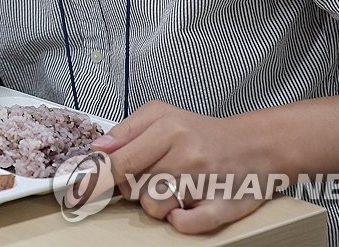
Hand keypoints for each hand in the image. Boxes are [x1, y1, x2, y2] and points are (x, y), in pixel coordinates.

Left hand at [95, 101, 270, 233]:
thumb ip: (126, 130)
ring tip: (173, 188)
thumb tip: (98, 149)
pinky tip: (183, 209)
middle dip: (134, 187)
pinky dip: (180, 221)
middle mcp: (187, 155)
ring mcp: (205, 183)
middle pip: (134, 188)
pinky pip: (186, 224)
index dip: (100, 177)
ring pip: (154, 208)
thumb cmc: (204, 133)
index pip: (120, 162)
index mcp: (169, 130)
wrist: (256, 145)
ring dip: (157, 203)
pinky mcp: (223, 207)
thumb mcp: (162, 115)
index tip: (81, 188)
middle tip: (152, 176)